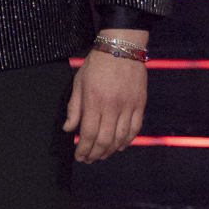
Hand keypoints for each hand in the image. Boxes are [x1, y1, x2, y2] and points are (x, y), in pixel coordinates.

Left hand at [64, 47, 146, 163]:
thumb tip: (68, 129)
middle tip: (88, 160)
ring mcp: (128, 106)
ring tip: (102, 155)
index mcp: (94, 102)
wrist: (121, 49)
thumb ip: (74, 108)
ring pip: (121, 137)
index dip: (83, 149)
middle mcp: (112, 107)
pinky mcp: (140, 104)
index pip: (87, 133)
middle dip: (95, 153)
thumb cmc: (96, 65)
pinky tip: (120, 146)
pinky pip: (135, 128)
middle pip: (104, 139)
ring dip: (111, 150)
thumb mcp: (78, 84)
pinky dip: (127, 140)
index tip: (78, 156)